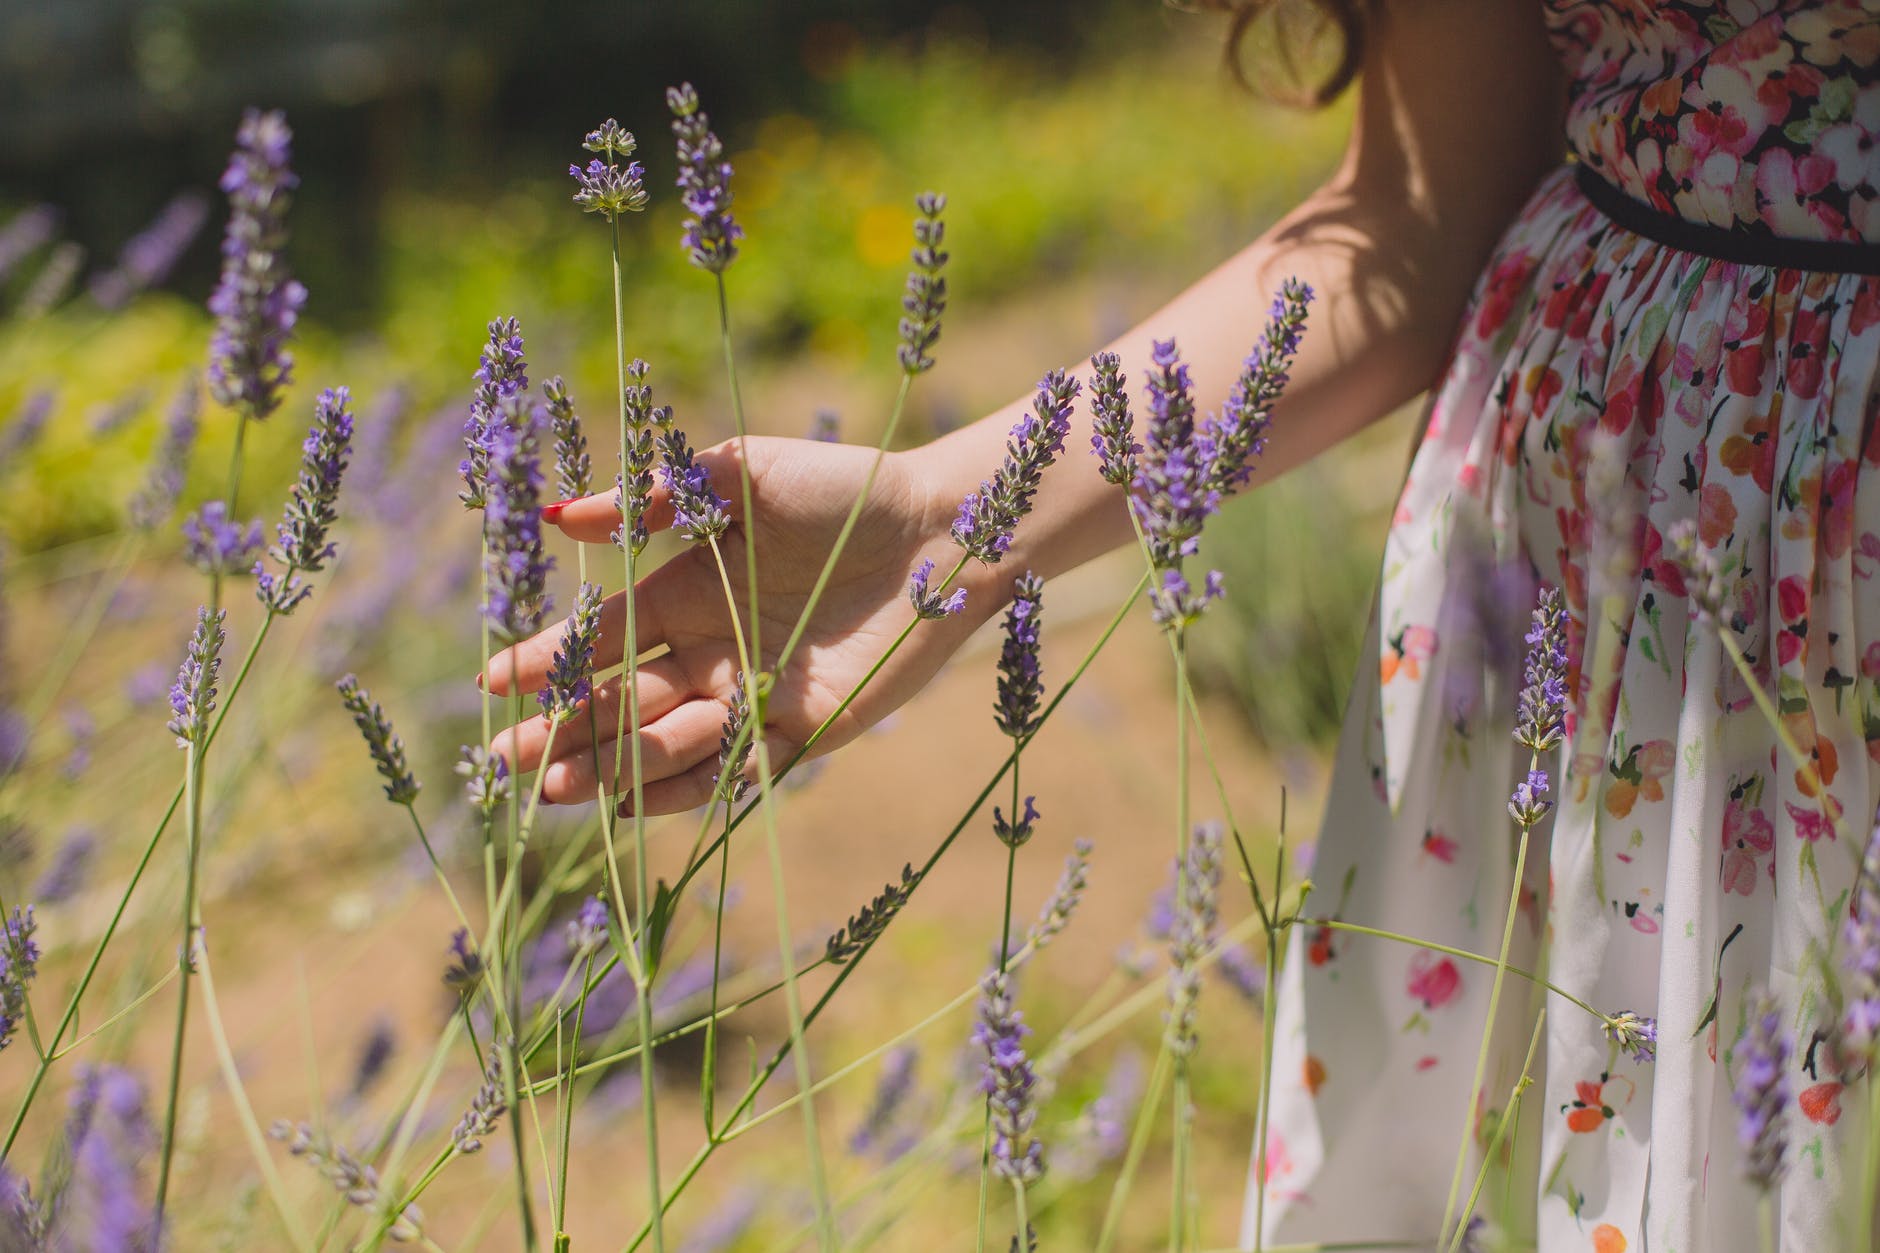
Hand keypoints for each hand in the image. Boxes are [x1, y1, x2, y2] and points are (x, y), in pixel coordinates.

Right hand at [485, 436, 991, 812]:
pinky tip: (632, 804)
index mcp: (687, 590)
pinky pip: (734, 772)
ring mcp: (754, 695)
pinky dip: (684, 788)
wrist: (942, 529)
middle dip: (559, 733)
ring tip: (556, 786)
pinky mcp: (804, 731)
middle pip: (619, 702)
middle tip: (500, 762)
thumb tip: (557, 518)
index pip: (601, 638)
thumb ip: (656, 498)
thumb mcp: (739, 475)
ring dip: (610, 767)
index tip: (491, 685)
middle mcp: (712, 649)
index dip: (545, 662)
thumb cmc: (843, 489)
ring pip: (666, 743)